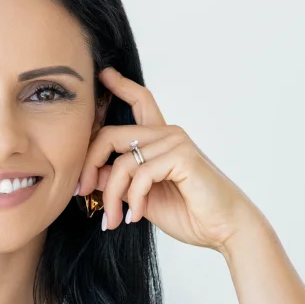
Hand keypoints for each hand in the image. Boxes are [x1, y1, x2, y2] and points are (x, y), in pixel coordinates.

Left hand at [80, 67, 257, 251]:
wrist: (225, 229)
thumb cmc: (190, 214)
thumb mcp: (142, 198)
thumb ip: (119, 181)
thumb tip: (90, 173)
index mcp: (160, 140)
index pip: (140, 102)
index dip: (120, 86)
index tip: (104, 74)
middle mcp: (168, 134)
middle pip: (112, 134)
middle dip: (89, 164)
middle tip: (79, 191)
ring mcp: (175, 142)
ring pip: (121, 162)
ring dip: (112, 196)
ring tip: (113, 219)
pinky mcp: (182, 156)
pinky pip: (140, 174)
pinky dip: (133, 200)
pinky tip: (135, 216)